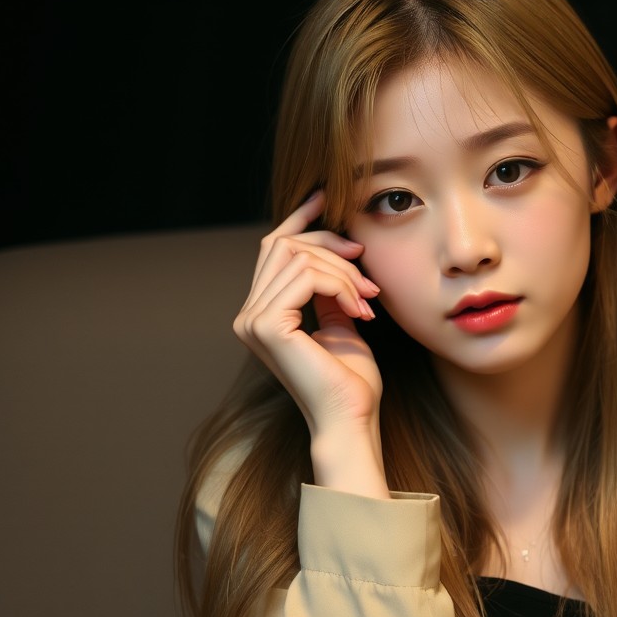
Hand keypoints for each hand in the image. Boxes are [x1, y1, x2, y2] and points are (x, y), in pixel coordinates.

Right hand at [234, 192, 387, 493]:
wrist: (351, 419)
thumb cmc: (351, 383)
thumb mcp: (342, 325)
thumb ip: (329, 292)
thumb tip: (333, 255)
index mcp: (262, 313)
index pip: (273, 249)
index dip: (299, 218)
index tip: (327, 196)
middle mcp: (249, 315)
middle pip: (285, 244)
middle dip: (332, 247)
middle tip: (368, 275)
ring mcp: (252, 319)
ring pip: (299, 256)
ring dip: (343, 273)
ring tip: (368, 300)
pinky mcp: (267, 325)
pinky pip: (305, 276)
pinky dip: (339, 286)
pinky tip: (359, 310)